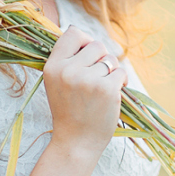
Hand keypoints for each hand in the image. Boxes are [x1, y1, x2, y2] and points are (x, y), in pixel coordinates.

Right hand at [42, 25, 126, 157]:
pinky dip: (121, 81)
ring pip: (110, 59)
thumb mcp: (57, 83)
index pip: (72, 33)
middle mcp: (68, 71)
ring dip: (112, 71)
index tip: (88, 54)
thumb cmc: (69, 111)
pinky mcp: (107, 89)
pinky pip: (121, 72)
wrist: (76, 142)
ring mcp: (88, 80)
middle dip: (102, 58)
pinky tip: (114, 93)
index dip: (85, 40)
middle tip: (98, 76)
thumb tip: (86, 36)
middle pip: (96, 44)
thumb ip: (68, 60)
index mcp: (53, 67)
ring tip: (103, 87)